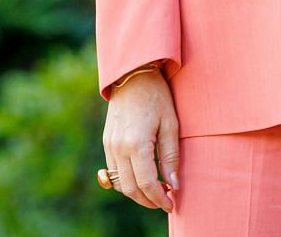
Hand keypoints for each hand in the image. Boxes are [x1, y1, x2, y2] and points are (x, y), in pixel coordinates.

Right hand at [103, 69, 178, 211]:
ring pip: (120, 184)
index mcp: (136, 144)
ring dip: (137, 193)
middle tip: (165, 200)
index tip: (171, 204)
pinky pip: (113, 171)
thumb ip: (171, 156)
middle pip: (131, 189)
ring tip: (156, 189)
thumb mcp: (171, 124)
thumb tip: (174, 185)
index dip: (159, 199)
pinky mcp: (106, 142)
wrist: (133, 76)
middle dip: (148, 200)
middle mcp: (119, 148)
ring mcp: (109, 146)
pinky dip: (126, 181)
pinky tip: (142, 178)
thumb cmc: (156, 96)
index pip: (147, 184)